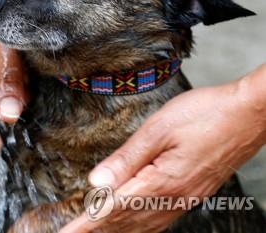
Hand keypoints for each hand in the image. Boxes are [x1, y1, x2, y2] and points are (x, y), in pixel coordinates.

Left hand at [61, 65, 265, 232]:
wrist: (250, 114)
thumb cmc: (206, 114)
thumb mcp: (158, 129)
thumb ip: (126, 158)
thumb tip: (96, 182)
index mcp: (162, 182)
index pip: (112, 208)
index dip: (86, 223)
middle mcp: (174, 197)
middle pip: (126, 222)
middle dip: (96, 230)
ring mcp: (186, 197)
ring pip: (143, 224)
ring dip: (116, 230)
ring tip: (94, 232)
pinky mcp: (193, 192)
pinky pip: (160, 218)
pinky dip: (139, 225)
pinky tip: (132, 224)